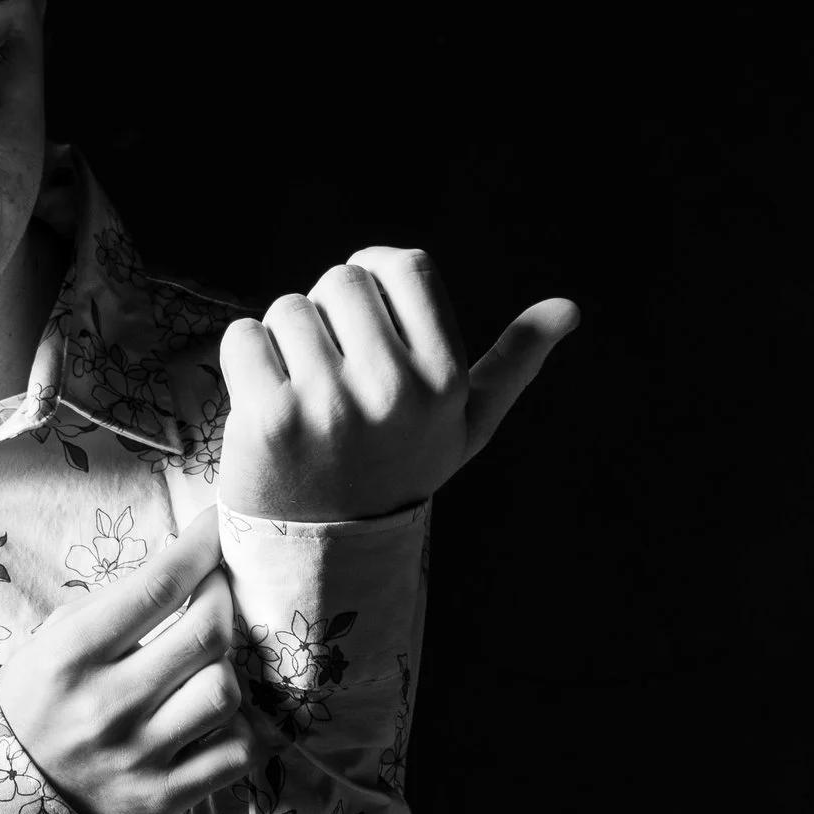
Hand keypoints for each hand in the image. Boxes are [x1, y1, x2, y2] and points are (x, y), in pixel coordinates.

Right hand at [0, 506, 261, 813]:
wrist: (3, 795)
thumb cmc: (37, 701)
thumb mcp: (52, 641)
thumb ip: (113, 606)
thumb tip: (186, 566)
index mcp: (70, 656)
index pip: (157, 587)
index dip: (201, 547)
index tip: (219, 527)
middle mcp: (105, 706)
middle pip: (205, 635)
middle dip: (222, 597)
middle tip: (216, 589)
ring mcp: (138, 756)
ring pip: (224, 692)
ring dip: (226, 666)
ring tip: (206, 661)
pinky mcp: (163, 796)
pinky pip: (236, 752)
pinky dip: (240, 726)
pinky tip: (217, 714)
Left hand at [217, 247, 579, 522]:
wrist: (326, 548)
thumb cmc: (398, 469)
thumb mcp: (466, 424)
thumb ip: (513, 363)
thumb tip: (569, 307)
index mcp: (444, 380)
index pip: (404, 265)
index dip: (376, 276)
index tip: (366, 315)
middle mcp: (391, 389)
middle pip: (342, 281)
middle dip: (330, 313)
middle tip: (334, 370)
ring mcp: (327, 404)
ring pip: (289, 307)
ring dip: (287, 339)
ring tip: (304, 392)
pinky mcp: (268, 418)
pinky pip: (245, 336)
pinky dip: (248, 359)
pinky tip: (267, 402)